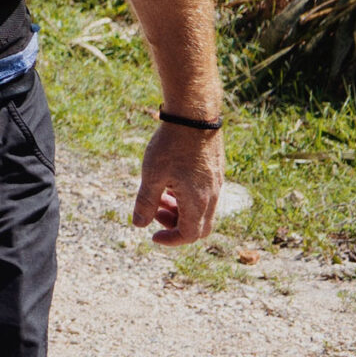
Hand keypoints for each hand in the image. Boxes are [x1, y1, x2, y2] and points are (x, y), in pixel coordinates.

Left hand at [131, 121, 222, 244]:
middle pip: (199, 227)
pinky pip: (205, 196)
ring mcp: (217, 184)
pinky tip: (170, 181)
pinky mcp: (216, 172)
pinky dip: (187, 197)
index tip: (153, 235)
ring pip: (202, 211)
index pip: (190, 235)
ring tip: (159, 195)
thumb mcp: (152, 175)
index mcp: (198, 201)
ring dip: (180, 210)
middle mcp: (213, 196)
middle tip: (155, 212)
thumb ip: (146, 202)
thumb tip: (139, 224)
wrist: (194, 116)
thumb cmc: (171, 146)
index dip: (171, 239)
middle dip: (175, 225)